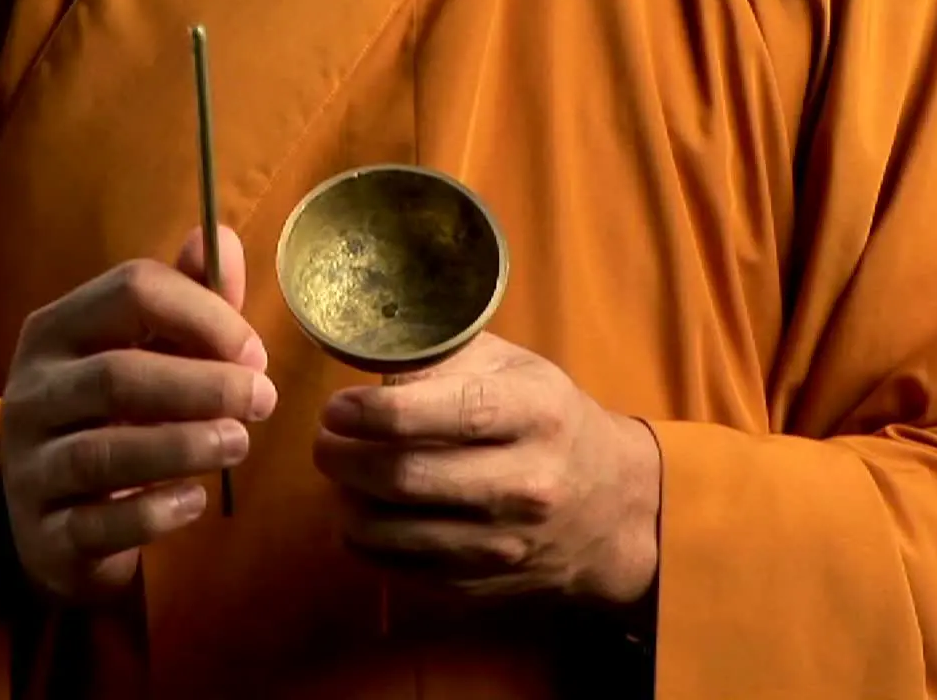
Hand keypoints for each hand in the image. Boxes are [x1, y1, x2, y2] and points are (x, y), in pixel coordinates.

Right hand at [0, 226, 276, 601]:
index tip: (255, 351)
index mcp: (58, 330)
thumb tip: (220, 238)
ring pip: (103, 453)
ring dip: (184, 446)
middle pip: (117, 376)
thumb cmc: (116, 419)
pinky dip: (155, 511)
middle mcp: (31, 392)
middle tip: (263, 400)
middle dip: (204, 385)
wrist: (58, 521)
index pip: (131, 291)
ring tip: (238, 444)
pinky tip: (196, 501)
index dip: (205, 314)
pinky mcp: (45, 534)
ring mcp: (30, 466)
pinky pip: (99, 524)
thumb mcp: (146, 351)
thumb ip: (186, 298)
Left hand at [314, 333, 659, 605]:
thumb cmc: (548, 421)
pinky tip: (363, 509)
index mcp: (536, 414)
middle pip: (407, 477)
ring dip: (345, 498)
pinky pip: (395, 567)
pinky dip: (362, 538)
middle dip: (344, 456)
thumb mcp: (515, 369)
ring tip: (340, 471)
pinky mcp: (479, 584)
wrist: (611, 509)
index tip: (338, 406)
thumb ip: (444, 357)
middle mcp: (525, 483)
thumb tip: (365, 351)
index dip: (379, 412)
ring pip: (390, 530)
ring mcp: (502, 543)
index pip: (452, 413)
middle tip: (324, 439)